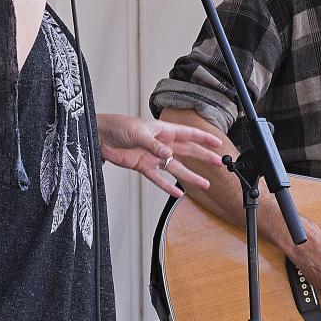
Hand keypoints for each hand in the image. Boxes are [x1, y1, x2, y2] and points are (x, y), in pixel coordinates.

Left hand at [96, 114, 223, 197]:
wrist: (101, 136)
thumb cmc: (120, 126)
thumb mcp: (138, 133)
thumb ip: (154, 145)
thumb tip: (168, 154)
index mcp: (164, 130)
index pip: (189, 134)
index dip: (204, 138)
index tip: (218, 143)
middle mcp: (162, 144)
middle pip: (188, 151)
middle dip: (204, 157)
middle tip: (218, 163)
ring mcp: (154, 156)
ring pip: (177, 168)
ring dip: (191, 176)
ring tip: (204, 184)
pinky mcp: (143, 166)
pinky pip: (159, 178)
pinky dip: (167, 186)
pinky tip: (177, 194)